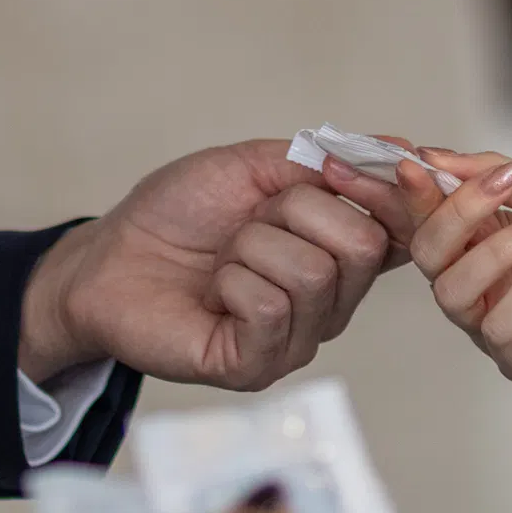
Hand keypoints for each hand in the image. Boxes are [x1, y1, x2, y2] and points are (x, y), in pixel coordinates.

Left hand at [18, 140, 399, 393]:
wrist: (109, 257)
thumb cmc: (178, 214)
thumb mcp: (253, 167)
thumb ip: (323, 159)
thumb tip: (399, 146)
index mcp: (338, 252)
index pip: (402, 229)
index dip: (381, 192)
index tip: (332, 168)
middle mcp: (330, 302)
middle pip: (362, 245)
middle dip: (295, 211)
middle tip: (250, 221)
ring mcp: (296, 339)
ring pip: (314, 273)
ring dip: (252, 246)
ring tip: (223, 260)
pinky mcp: (256, 366)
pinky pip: (271, 309)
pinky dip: (233, 282)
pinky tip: (213, 292)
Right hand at [403, 149, 511, 388]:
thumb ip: (497, 172)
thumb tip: (433, 156)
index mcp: (478, 239)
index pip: (428, 218)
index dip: (417, 193)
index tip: (415, 165)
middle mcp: (477, 280)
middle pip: (427, 255)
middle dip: (455, 215)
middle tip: (498, 186)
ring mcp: (493, 320)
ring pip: (452, 293)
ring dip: (495, 252)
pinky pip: (497, 329)